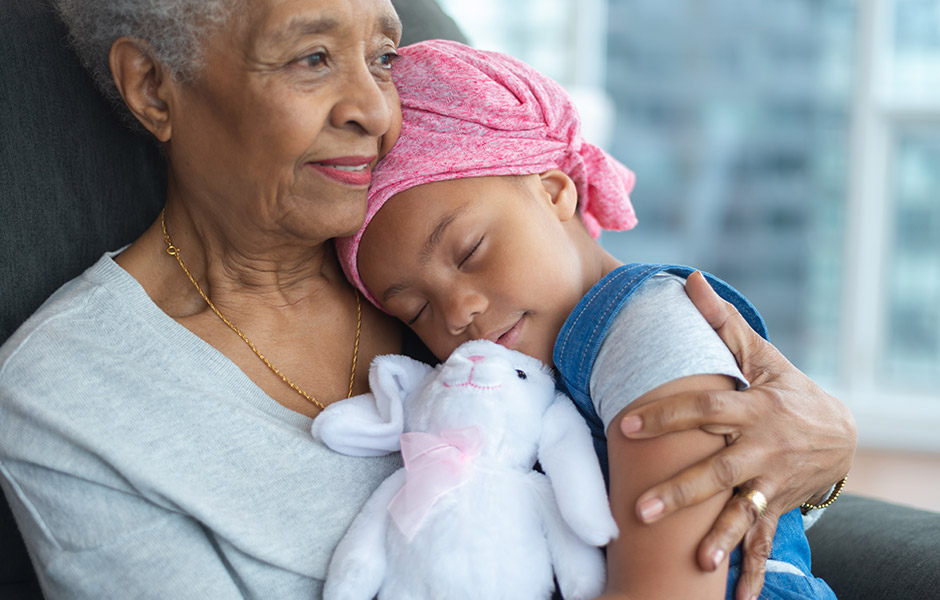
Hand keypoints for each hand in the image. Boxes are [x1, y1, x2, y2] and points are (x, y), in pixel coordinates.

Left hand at [617, 271, 856, 599]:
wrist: (838, 431)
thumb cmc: (784, 387)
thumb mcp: (758, 354)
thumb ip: (719, 323)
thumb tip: (688, 279)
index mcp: (751, 407)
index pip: (704, 410)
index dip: (667, 415)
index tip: (626, 424)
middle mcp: (760, 448)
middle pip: (718, 471)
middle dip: (682, 491)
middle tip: (642, 509)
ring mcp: (769, 481)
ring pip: (742, 512)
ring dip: (719, 537)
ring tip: (695, 562)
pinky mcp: (776, 506)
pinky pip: (763, 541)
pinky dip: (754, 570)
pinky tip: (739, 598)